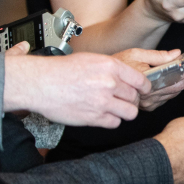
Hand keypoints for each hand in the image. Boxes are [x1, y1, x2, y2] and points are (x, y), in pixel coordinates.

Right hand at [3, 48, 147, 126]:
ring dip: (124, 112)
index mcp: (111, 66)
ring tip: (114, 109)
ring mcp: (102, 101)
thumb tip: (127, 77)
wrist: (40, 83)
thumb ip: (111, 69)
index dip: (143, 88)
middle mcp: (109, 83)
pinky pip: (114, 123)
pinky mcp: (93, 117)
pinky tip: (101, 114)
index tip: (142, 91)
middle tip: (122, 100)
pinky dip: (110, 120)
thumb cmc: (62, 70)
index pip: (141, 80)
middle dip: (130, 100)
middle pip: (135, 97)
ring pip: (130, 112)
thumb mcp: (91, 59)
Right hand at [112, 47, 183, 111]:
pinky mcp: (146, 107)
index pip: (172, 78)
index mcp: (144, 81)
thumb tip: (177, 54)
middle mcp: (146, 95)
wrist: (101, 81)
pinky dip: (172, 90)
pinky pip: (165, 100)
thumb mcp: (136, 54)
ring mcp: (146, 103)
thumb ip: (158, 56)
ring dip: (181, 83)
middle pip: (175, 88)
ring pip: (172, 95)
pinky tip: (174, 81)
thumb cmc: (117, 65)